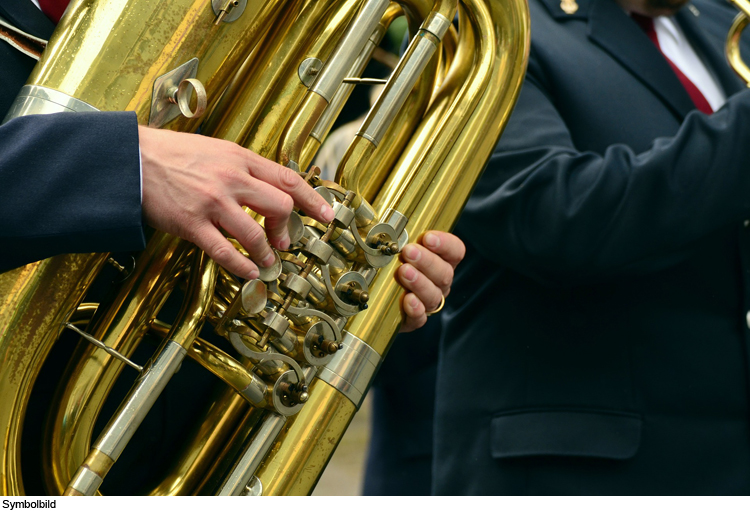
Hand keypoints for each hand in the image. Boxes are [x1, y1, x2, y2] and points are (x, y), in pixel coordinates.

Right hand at [138, 126, 333, 279]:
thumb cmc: (172, 154)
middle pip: (279, 206)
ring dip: (266, 253)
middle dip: (286, 228)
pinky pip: (225, 252)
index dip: (313, 200)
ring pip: (255, 234)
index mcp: (239, 158)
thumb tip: (269, 187)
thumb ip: (242, 167)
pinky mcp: (192, 224)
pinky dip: (242, 266)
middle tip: (283, 240)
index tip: (327, 215)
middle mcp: (231, 178)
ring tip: (266, 261)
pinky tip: (249, 272)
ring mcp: (212, 202)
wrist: (131, 159)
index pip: (288, 179)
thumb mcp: (215, 150)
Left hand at [396, 230, 464, 332]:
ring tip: (404, 272)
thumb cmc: (391, 265)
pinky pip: (420, 317)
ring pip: (433, 295)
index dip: (445, 244)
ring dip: (419, 282)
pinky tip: (407, 300)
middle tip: (409, 252)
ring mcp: (428, 302)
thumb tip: (390, 224)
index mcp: (441, 261)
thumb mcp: (398, 247)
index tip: (428, 238)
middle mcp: (439, 282)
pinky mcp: (415, 319)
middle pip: (444, 273)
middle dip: (427, 261)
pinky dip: (415, 309)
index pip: (455, 251)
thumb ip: (401, 237)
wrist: (378, 297)